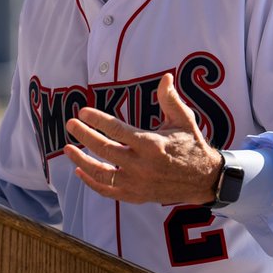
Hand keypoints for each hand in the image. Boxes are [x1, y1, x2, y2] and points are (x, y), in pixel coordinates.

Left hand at [64, 73, 222, 204]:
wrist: (204, 180)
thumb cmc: (191, 145)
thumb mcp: (184, 120)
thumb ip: (170, 99)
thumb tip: (165, 77)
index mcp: (152, 145)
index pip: (117, 130)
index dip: (97, 120)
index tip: (83, 112)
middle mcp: (142, 166)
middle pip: (104, 150)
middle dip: (84, 136)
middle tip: (70, 124)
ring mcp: (137, 183)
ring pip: (101, 173)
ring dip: (81, 160)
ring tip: (68, 148)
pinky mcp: (136, 196)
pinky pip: (108, 191)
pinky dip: (91, 182)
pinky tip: (80, 170)